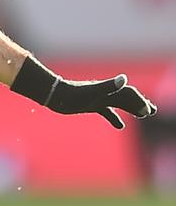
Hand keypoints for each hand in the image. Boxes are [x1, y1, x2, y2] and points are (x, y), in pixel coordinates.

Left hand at [42, 75, 157, 129]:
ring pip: (118, 103)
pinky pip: (106, 111)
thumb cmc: (71, 94)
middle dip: (139, 104)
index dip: (138, 101)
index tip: (146, 111)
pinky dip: (114, 117)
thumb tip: (124, 79)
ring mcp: (97, 99)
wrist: (54, 95)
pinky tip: (121, 126)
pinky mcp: (90, 105)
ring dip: (131, 108)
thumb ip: (108, 86)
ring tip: (144, 115)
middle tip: (152, 111)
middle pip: (125, 98)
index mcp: (106, 90)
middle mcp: (104, 93)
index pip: (127, 93)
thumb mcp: (91, 91)